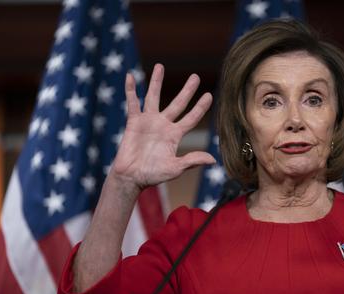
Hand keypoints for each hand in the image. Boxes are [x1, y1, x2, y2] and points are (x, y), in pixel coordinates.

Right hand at [111, 64, 215, 192]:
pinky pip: (132, 102)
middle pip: (178, 103)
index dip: (200, 107)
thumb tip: (212, 160)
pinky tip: (131, 76)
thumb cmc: (153, 174)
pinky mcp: (133, 122)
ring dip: (156, 82)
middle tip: (195, 76)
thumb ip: (192, 161)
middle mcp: (163, 124)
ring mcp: (148, 121)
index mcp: (175, 135)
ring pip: (153, 97)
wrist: (131, 177)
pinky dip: (131, 90)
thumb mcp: (175, 168)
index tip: (209, 95)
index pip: (191, 118)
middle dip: (187, 90)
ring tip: (160, 66)